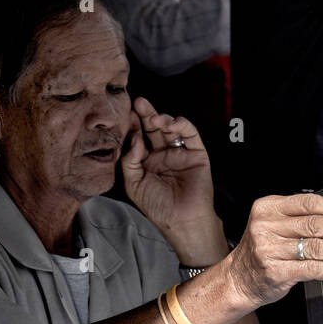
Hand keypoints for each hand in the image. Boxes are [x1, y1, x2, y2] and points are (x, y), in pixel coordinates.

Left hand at [121, 98, 217, 249]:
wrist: (181, 221)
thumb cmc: (158, 207)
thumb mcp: (133, 183)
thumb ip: (130, 159)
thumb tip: (135, 137)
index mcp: (147, 161)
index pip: (139, 137)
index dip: (133, 125)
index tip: (126, 115)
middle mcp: (163, 154)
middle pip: (153, 128)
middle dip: (145, 114)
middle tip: (137, 102)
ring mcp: (180, 152)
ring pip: (171, 127)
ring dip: (161, 118)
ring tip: (153, 119)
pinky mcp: (196, 153)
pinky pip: (190, 134)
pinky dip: (181, 124)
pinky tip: (170, 124)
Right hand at [230, 193, 322, 307]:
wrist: (239, 279)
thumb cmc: (264, 251)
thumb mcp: (276, 226)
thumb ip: (304, 219)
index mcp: (269, 208)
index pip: (310, 203)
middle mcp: (267, 226)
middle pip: (316, 224)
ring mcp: (269, 249)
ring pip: (317, 247)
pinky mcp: (275, 271)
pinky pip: (311, 269)